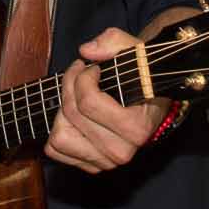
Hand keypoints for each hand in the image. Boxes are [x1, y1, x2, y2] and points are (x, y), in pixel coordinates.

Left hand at [45, 28, 163, 173]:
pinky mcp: (92, 166)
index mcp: (137, 127)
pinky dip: (58, 130)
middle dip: (70, 86)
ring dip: (62, 111)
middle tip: (79, 73)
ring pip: (60, 136)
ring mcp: (106, 162)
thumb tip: (87, 50)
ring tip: (76, 95)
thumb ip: (114, 42)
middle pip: (71, 114)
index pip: (89, 102)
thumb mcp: (135, 51)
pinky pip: (56, 150)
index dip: (82, 77)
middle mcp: (122, 151)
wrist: (151, 102)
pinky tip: (74, 115)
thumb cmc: (142, 77)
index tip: (92, 68)